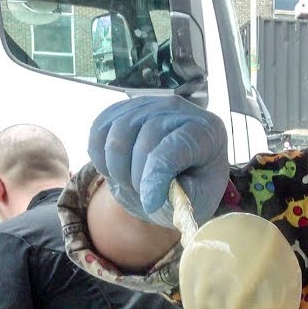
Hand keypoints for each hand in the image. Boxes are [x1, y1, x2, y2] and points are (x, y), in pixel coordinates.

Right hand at [88, 95, 228, 226]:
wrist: (173, 180)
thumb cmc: (191, 189)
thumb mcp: (200, 200)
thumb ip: (185, 196)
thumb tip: (158, 190)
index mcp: (208, 131)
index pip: (176, 147)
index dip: (157, 178)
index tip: (150, 203)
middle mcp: (179, 109)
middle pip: (146, 137)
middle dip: (138, 176)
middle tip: (143, 196)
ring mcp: (148, 105)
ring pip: (119, 131)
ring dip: (117, 167)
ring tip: (130, 185)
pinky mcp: (122, 109)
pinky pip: (99, 128)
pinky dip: (99, 155)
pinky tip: (112, 171)